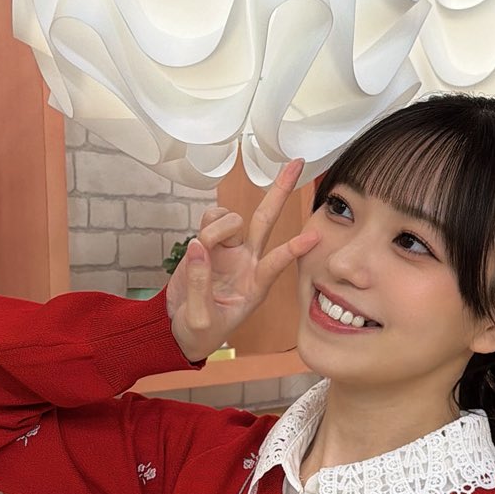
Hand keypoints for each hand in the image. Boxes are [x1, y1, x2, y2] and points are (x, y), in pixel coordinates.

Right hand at [165, 156, 319, 362]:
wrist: (180, 328)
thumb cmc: (198, 330)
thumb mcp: (200, 320)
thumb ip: (198, 285)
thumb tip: (199, 246)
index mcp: (255, 286)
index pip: (276, 263)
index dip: (293, 250)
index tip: (314, 236)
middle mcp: (248, 262)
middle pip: (266, 220)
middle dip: (280, 191)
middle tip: (295, 163)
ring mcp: (230, 250)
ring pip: (229, 219)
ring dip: (216, 229)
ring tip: (204, 253)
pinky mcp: (210, 243)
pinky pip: (210, 218)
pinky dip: (205, 224)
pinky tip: (200, 244)